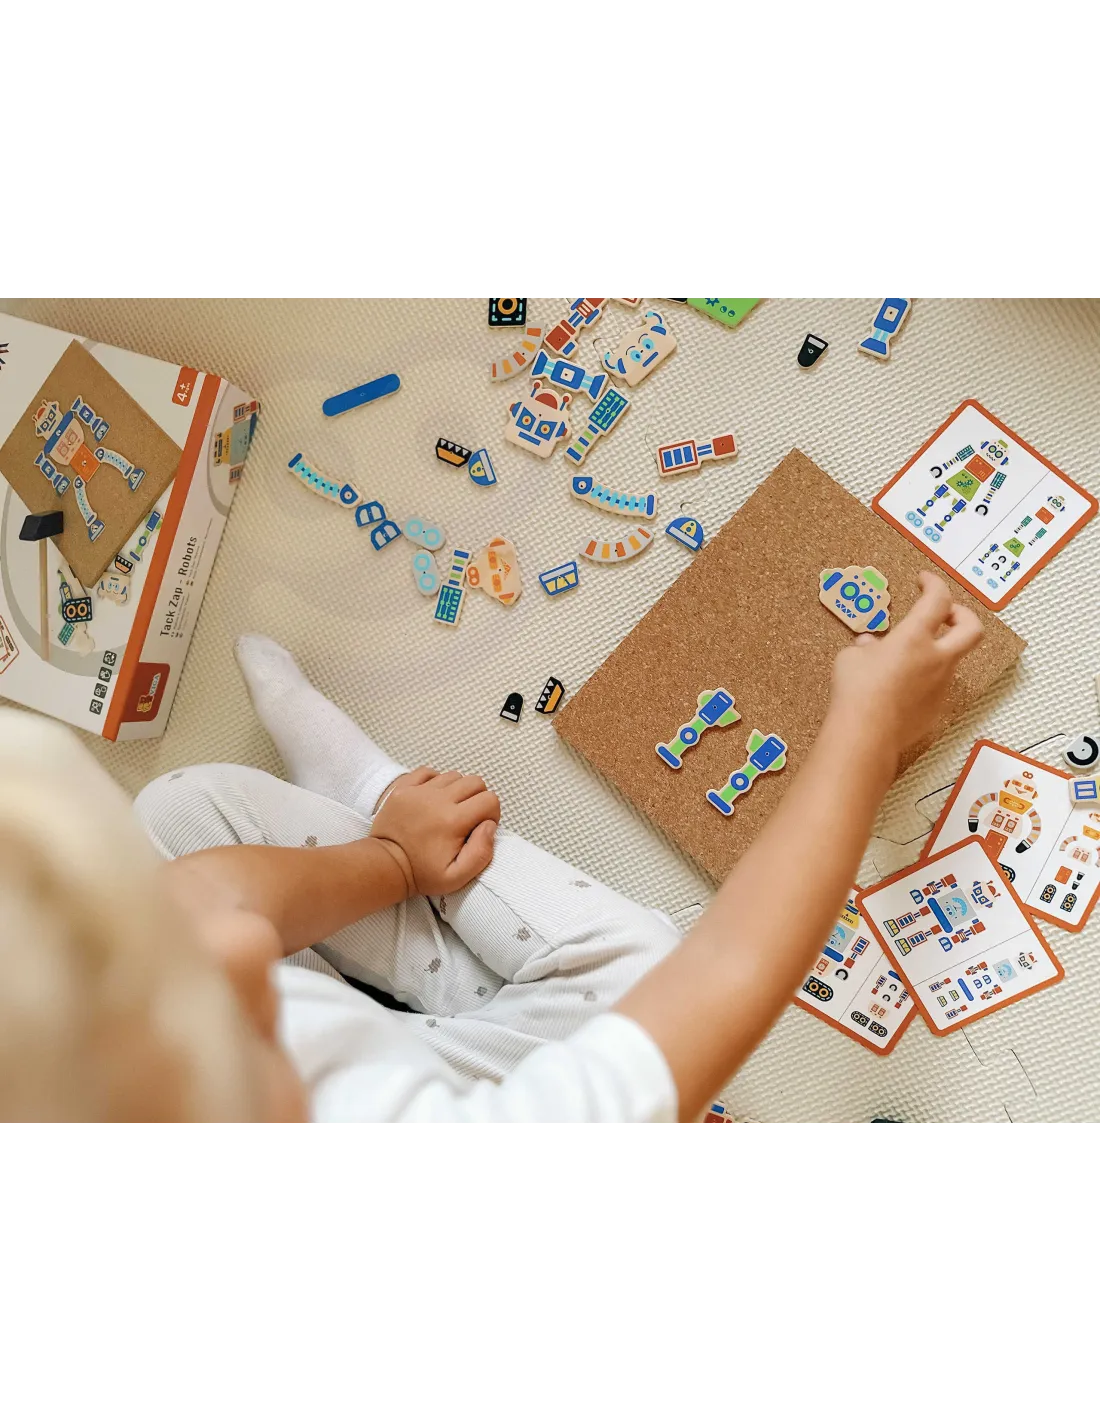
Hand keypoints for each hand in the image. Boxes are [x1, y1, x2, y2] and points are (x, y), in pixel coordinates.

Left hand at [369, 767, 500, 896]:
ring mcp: (418, 791)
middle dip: (478, 799)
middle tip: (468, 818)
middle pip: (475, 782)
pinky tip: (433, 799)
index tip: (479, 828)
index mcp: (453, 820)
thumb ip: (481, 852)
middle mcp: (437, 800)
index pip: (490, 800)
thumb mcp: (457, 877)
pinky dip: (435, 781)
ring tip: (448, 810)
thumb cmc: (421, 874)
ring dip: (457, 790)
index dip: (491, 814)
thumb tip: (489, 825)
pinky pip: (428, 772)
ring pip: (454, 776)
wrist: (385, 865)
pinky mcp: (403, 787)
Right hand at [828, 572, 983, 758]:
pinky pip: (936, 686)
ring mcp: (940, 685)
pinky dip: (923, 680)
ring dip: (936, 651)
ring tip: (904, 660)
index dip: (933, 584)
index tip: (923, 581)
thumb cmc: (855, 690)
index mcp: (915, 637)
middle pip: (972, 628)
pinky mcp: (936, 708)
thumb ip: (866, 647)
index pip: (938, 599)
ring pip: (951, 659)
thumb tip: (871, 646)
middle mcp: (936, 658)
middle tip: (943, 614)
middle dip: (962, 615)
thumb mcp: (850, 658)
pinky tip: (900, 690)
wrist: (865, 735)